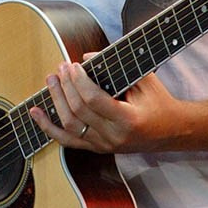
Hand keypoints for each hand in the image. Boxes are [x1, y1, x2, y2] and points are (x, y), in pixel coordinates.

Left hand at [30, 59, 178, 153]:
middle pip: (78, 112)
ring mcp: (104, 146)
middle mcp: (113, 137)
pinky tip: (36, 113)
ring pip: (70, 127)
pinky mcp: (97, 149)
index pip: (93, 101)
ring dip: (55, 102)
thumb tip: (85, 58)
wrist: (171, 132)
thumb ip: (116, 66)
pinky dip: (49, 127)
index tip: (73, 65)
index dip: (79, 81)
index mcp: (127, 120)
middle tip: (61, 67)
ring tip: (51, 80)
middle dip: (65, 87)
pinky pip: (68, 141)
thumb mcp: (144, 79)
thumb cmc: (159, 101)